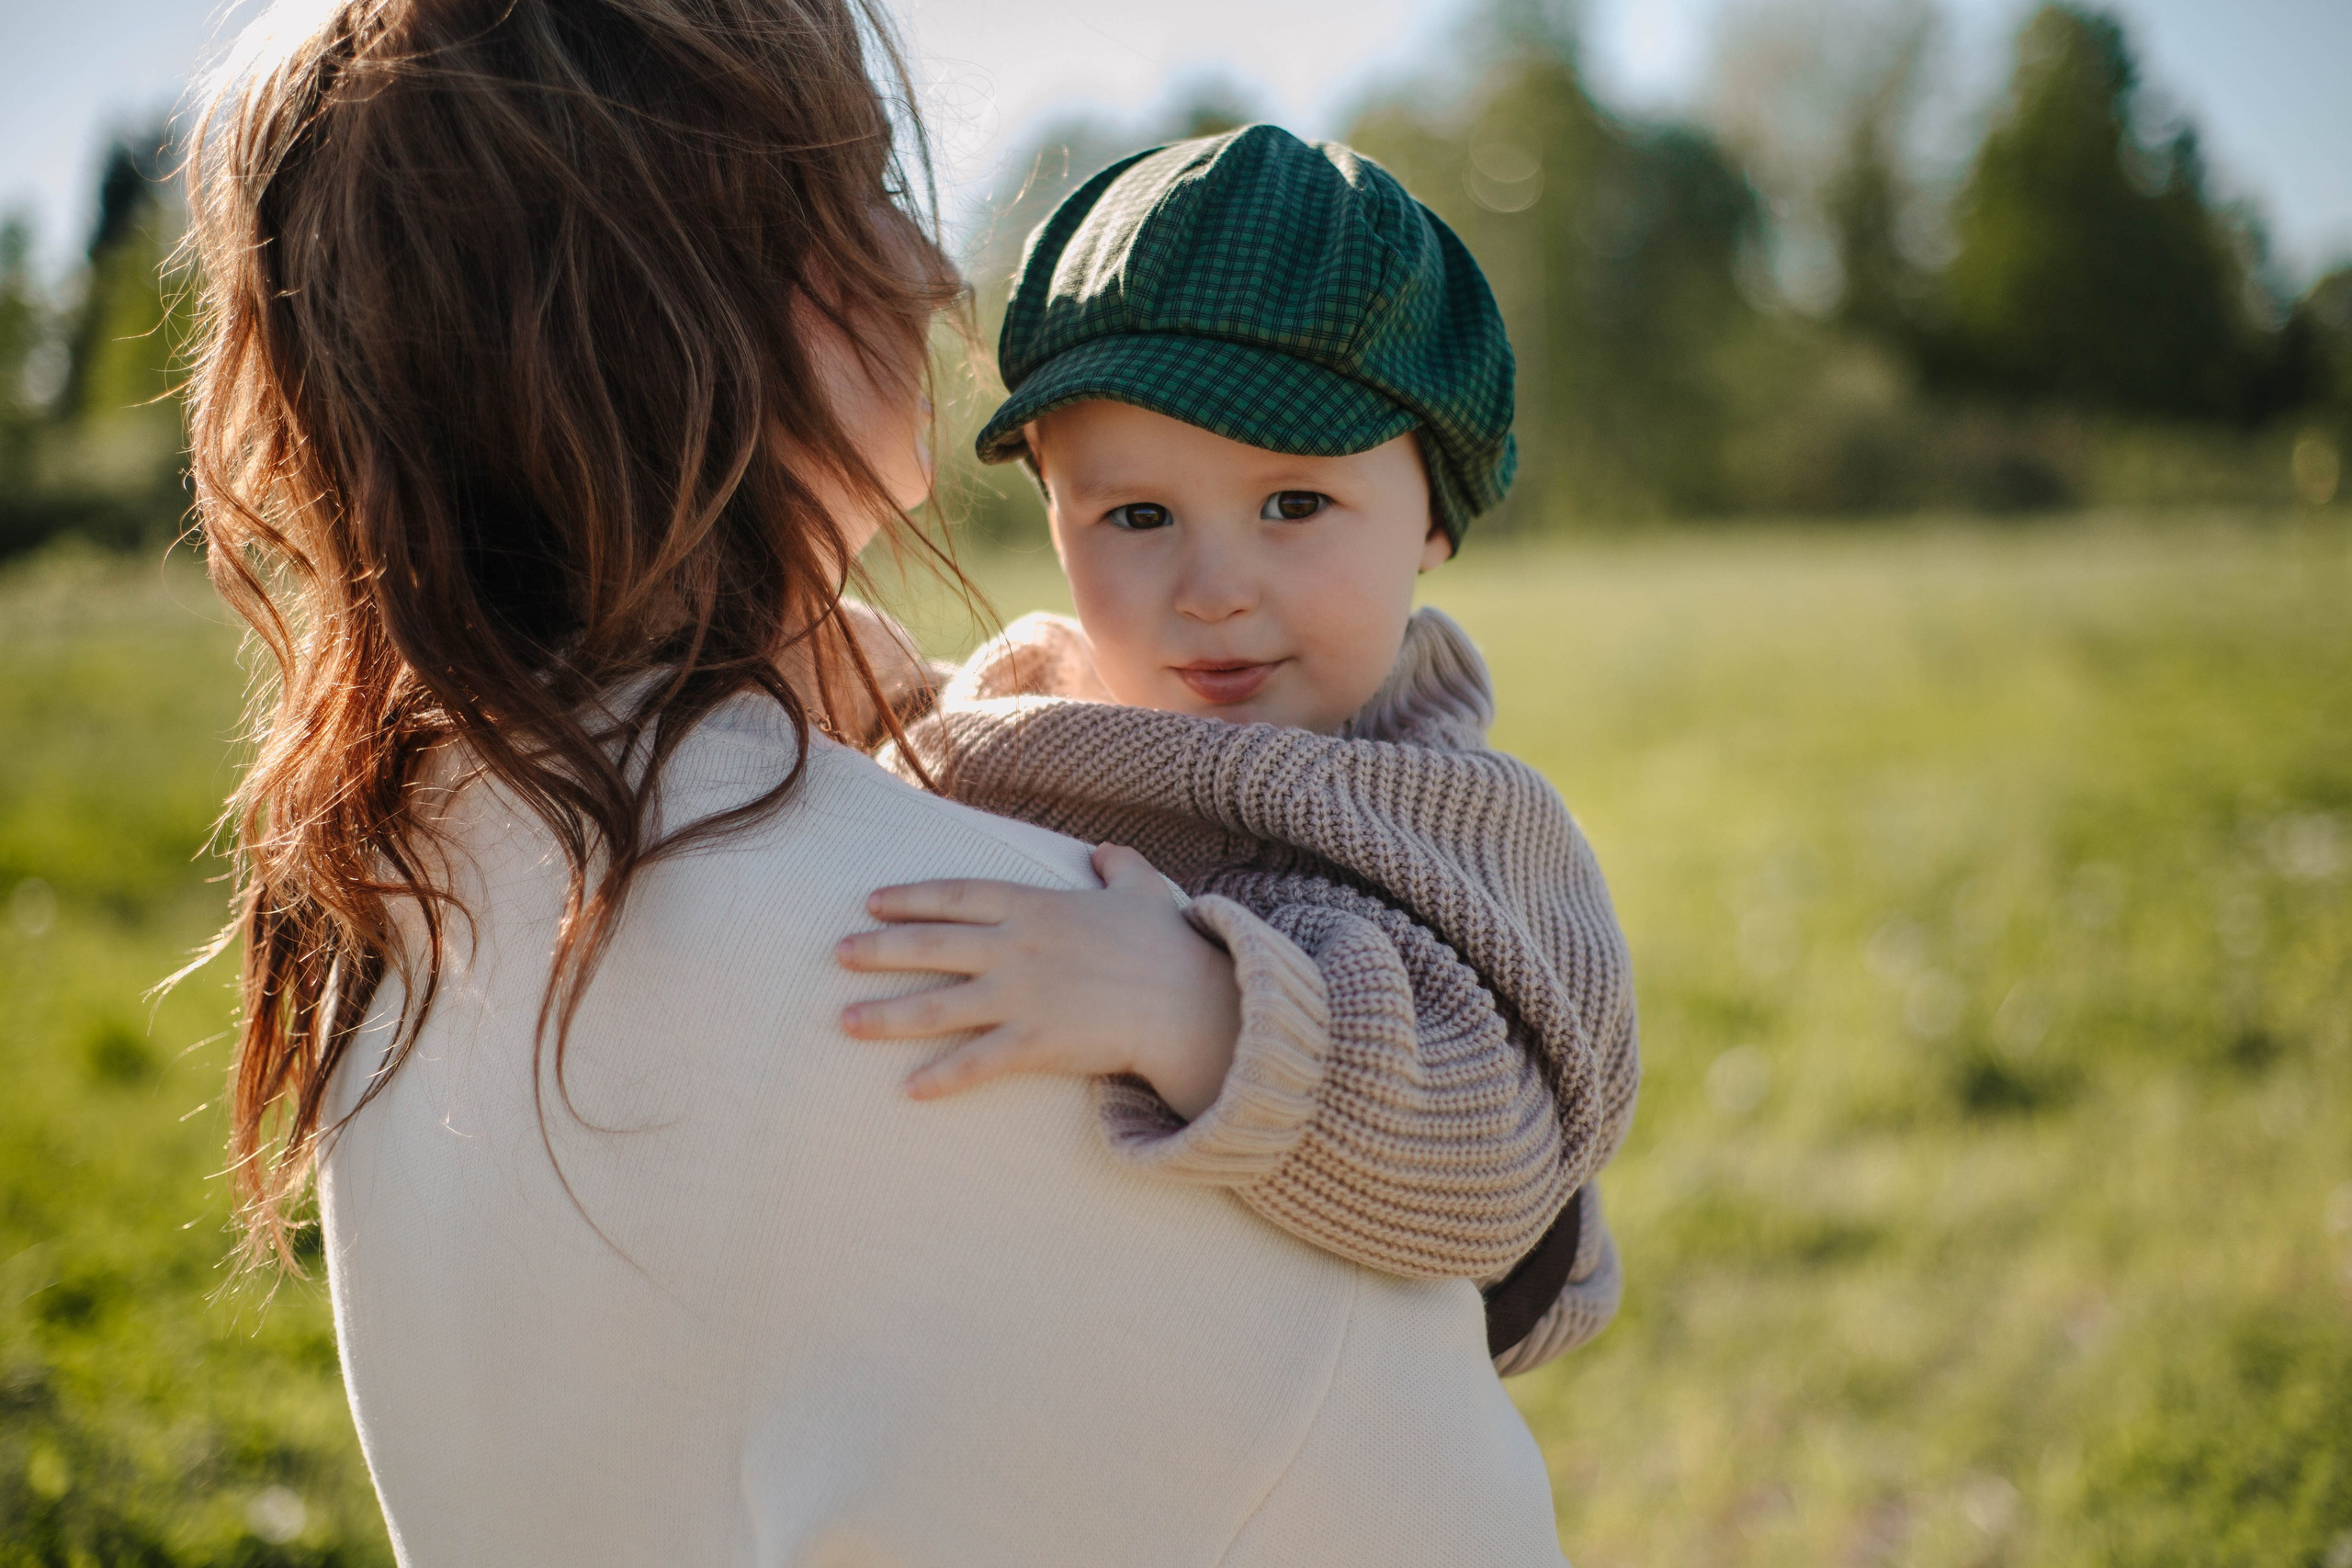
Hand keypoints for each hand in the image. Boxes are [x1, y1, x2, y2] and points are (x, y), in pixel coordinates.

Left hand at [835, 845, 1240, 1116]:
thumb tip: (1102, 852)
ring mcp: (1021, 996)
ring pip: (937, 1006)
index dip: (910, 897)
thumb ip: (1117, 866)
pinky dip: (941, 1077)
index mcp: (1034, 906)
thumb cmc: (1167, 946)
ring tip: (845, 1023)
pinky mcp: (1035, 1042)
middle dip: (878, 950)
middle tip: (837, 954)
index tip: (872, 902)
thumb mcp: (1142, 890)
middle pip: (929, 946)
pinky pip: (977, 1063)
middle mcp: (1015, 948)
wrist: (1190, 1001)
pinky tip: (908, 1089)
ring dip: (886, 1015)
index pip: (956, 896)